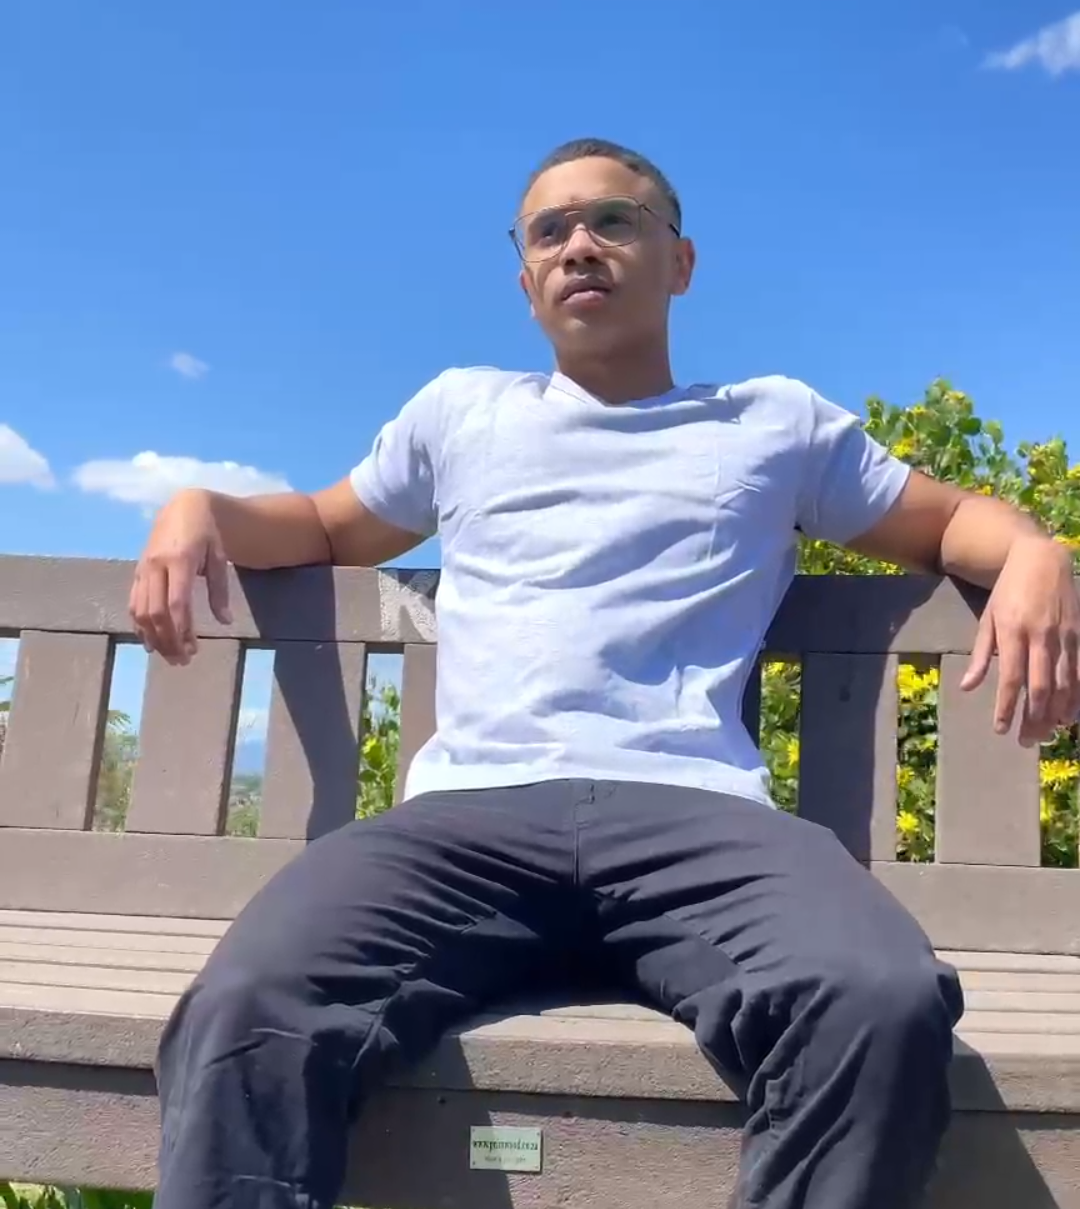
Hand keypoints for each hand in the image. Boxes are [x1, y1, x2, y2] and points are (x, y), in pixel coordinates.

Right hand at [130, 489, 232, 665]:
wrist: (184, 509)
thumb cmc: (208, 534)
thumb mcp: (220, 558)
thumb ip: (219, 591)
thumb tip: (225, 622)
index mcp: (179, 560)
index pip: (177, 603)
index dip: (183, 630)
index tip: (193, 649)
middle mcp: (156, 565)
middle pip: (156, 612)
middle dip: (168, 640)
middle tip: (182, 661)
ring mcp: (143, 569)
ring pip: (141, 611)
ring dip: (154, 637)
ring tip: (169, 656)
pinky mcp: (137, 572)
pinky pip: (134, 603)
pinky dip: (140, 625)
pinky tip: (151, 642)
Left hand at [961, 535, 1079, 745]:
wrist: (1041, 557)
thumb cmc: (1008, 590)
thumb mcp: (988, 618)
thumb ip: (981, 654)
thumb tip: (968, 687)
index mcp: (1012, 631)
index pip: (1011, 678)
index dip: (1007, 707)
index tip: (1001, 729)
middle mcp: (1040, 636)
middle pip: (1039, 687)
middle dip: (1033, 718)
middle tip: (1027, 742)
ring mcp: (1064, 635)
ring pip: (1065, 683)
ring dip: (1057, 713)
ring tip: (1048, 735)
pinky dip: (1077, 695)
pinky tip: (1070, 715)